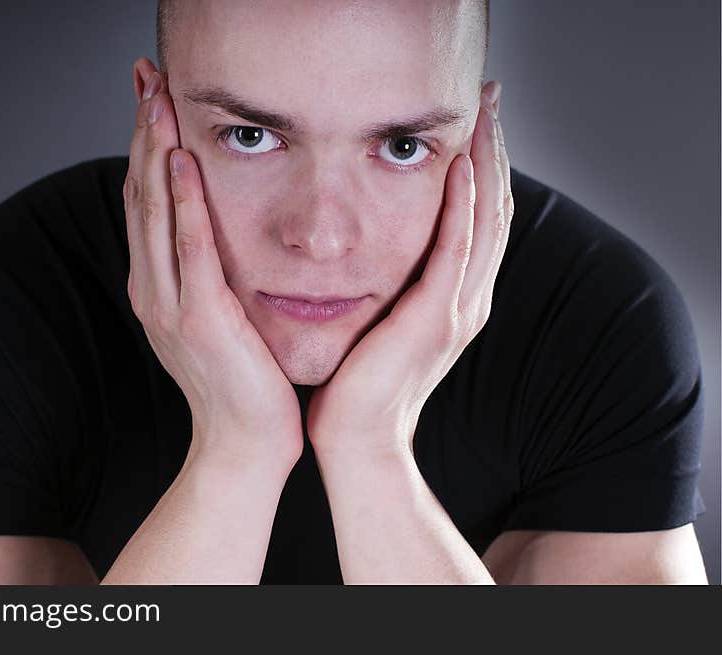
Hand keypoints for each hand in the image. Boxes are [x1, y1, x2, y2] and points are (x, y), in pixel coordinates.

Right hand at [124, 58, 302, 469]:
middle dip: (144, 133)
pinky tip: (180, 162)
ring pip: (155, 213)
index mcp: (158, 288)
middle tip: (146, 77)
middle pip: (142, 196)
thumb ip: (209, 276)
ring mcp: (171, 305)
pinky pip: (189, 250)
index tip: (153, 99)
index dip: (147, 147)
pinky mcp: (200, 318)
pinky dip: (181, 204)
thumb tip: (217, 236)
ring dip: (154, 151)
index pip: (147, 204)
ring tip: (157, 98)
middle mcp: (154, 290)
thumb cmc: (241, 382)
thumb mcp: (217, 319)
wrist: (245, 445)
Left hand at [306, 81, 511, 460]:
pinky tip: (460, 170)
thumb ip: (396, 286)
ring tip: (486, 116)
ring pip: (484, 224)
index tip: (476, 121)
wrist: (356, 439)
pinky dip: (462, 210)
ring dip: (487, 166)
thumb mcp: (384, 323)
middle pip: (493, 211)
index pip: (478, 220)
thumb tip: (379, 249)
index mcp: (455, 300)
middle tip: (492, 99)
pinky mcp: (433, 320)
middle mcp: (466, 301)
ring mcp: (456, 311)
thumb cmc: (359, 384)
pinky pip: (455, 254)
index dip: (483, 168)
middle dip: (494, 152)